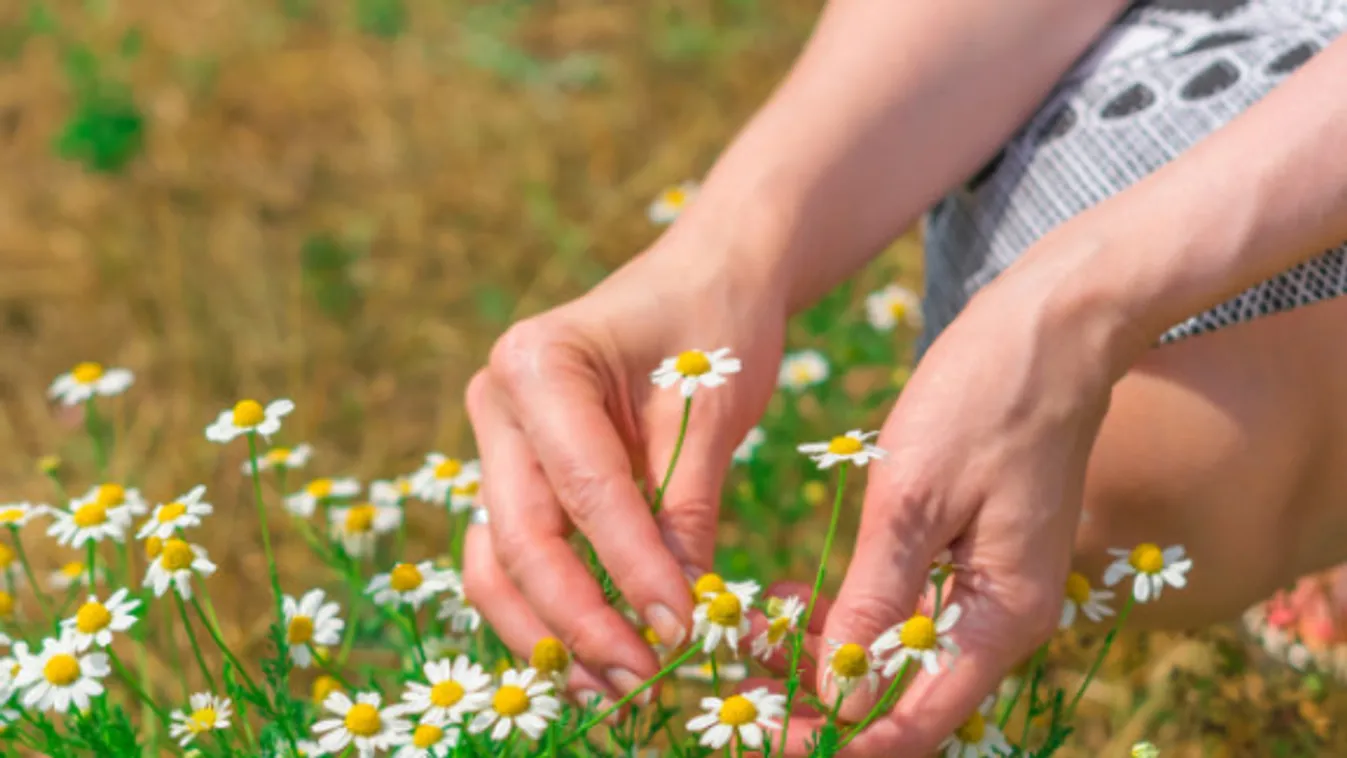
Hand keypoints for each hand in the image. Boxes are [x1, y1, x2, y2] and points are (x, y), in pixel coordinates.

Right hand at [462, 240, 786, 703]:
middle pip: (518, 536)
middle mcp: (497, 402)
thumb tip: (679, 616)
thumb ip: (685, 504)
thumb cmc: (714, 321)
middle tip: (638, 682)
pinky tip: (591, 654)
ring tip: (609, 690)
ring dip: (547, 631)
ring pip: (497, 558)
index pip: (583, 490)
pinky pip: (515, 553)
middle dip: (578, 620)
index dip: (630, 570)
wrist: (705, 275)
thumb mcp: (712, 405)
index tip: (681, 633)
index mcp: (540, 363)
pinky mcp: (515, 473)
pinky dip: (547, 608)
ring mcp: (497, 440)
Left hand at [777, 266, 1119, 755]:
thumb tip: (838, 690)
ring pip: (899, 660)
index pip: (917, 722)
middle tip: (740, 693)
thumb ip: (876, 596)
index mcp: (1002, 617)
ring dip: (825, 663)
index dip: (840, 742)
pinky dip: (848, 618)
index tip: (767, 741)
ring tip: (748, 649)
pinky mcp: (973, 558)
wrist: (1052, 325)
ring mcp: (991, 589)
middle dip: (820, 705)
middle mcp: (1003, 620)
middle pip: (906, 699)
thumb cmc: (986, 397)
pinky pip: (906, 613)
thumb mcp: (914, 496)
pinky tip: (787, 607)